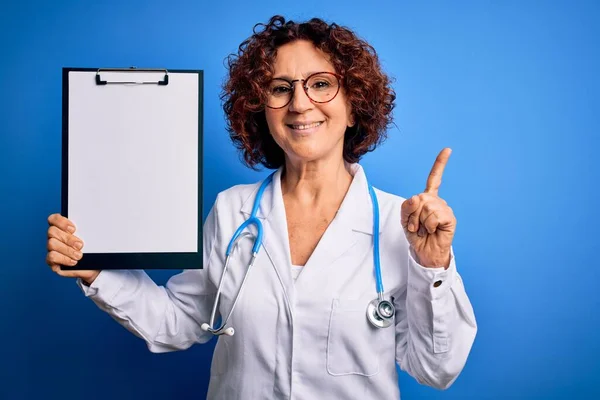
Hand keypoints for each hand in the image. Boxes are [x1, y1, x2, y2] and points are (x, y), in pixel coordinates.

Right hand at [46, 214, 99, 283]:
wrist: (94, 265)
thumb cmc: (93, 249)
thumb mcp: (94, 238)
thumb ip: (89, 230)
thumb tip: (95, 223)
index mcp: (62, 228)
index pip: (54, 219)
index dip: (61, 222)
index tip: (74, 229)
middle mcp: (55, 237)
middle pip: (52, 231)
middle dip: (68, 238)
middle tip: (80, 245)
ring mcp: (52, 249)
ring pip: (51, 244)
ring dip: (67, 250)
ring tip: (79, 255)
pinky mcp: (52, 261)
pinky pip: (51, 257)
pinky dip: (64, 259)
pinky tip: (74, 262)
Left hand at [401, 148, 456, 268]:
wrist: (424, 251)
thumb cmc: (416, 235)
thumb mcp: (405, 219)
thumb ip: (407, 206)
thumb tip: (417, 198)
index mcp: (427, 198)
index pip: (434, 178)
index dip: (440, 164)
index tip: (448, 150)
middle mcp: (437, 201)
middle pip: (419, 198)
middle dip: (412, 214)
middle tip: (416, 226)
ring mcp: (444, 209)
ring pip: (426, 207)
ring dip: (419, 222)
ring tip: (424, 229)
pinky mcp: (450, 218)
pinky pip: (434, 216)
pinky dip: (429, 225)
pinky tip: (432, 231)